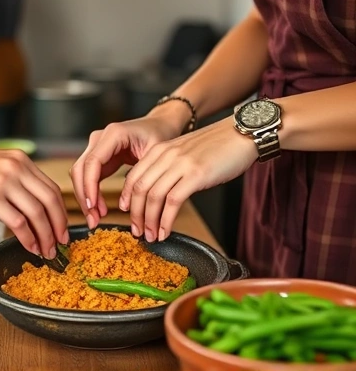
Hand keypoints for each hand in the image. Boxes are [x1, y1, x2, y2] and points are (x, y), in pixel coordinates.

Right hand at [0, 142, 68, 258]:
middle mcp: (17, 169)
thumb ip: (15, 180)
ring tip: (48, 250)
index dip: (61, 211)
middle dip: (60, 225)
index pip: (51, 188)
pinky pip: (19, 223)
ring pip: (37, 214)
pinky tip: (31, 248)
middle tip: (62, 241)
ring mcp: (4, 184)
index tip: (63, 226)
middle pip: (51, 201)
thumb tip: (31, 207)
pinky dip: (29, 239)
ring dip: (46, 236)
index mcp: (21, 161)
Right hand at [70, 103, 186, 228]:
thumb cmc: (160, 135)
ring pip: (81, 174)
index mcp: (114, 134)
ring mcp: (96, 146)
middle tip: (93, 219)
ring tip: (95, 218)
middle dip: (84, 196)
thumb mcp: (155, 154)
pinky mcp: (98, 157)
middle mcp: (100, 138)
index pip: (93, 161)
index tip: (93, 206)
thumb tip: (126, 202)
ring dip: (85, 197)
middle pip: (81, 169)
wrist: (160, 124)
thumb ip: (141, 174)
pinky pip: (88, 176)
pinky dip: (91, 193)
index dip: (89, 185)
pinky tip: (99, 209)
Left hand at [121, 116, 256, 241]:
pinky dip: (165, 221)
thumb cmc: (218, 146)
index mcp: (159, 150)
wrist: (243, 133)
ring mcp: (180, 164)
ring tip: (150, 236)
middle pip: (139, 188)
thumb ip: (168, 167)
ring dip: (149, 221)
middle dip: (135, 214)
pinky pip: (172, 202)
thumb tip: (156, 193)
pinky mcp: (196, 174)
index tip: (128, 214)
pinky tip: (165, 232)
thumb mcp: (185, 153)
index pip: (133, 177)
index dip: (127, 199)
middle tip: (137, 231)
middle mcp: (166, 155)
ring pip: (153, 196)